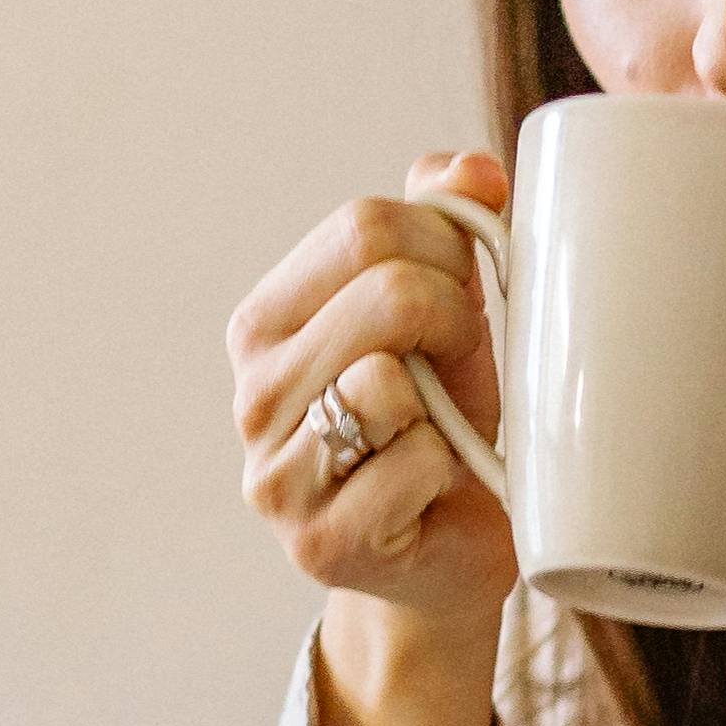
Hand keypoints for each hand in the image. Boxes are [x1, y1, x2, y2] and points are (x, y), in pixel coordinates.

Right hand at [229, 154, 516, 716]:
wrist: (448, 556)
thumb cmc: (443, 424)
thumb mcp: (447, 313)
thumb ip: (447, 224)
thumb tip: (472, 170)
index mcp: (268, 322)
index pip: (364, 225)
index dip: (447, 246)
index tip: (468, 291)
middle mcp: (253, 392)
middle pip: (384, 293)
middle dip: (456, 320)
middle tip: (464, 367)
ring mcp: (275, 472)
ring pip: (389, 380)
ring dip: (445, 404)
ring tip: (439, 430)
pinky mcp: (317, 540)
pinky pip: (415, 461)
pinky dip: (449, 471)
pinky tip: (433, 492)